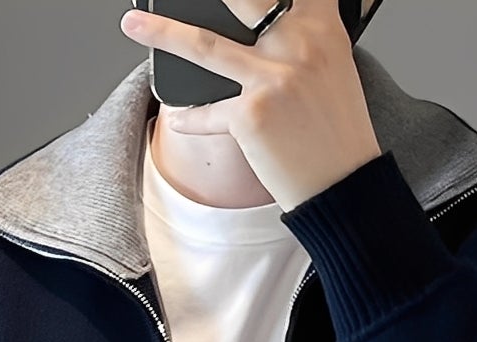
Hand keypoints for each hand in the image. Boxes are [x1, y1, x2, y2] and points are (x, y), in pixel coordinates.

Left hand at [119, 0, 382, 210]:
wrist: (344, 186)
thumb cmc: (335, 131)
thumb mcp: (330, 68)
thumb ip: (300, 35)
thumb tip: (259, 22)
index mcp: (321, 26)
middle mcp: (299, 44)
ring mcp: (274, 78)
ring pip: (204, 44)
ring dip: (161, 32)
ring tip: (132, 24)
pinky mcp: (253, 115)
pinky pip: (208, 112)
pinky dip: (190, 118)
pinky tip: (179, 118)